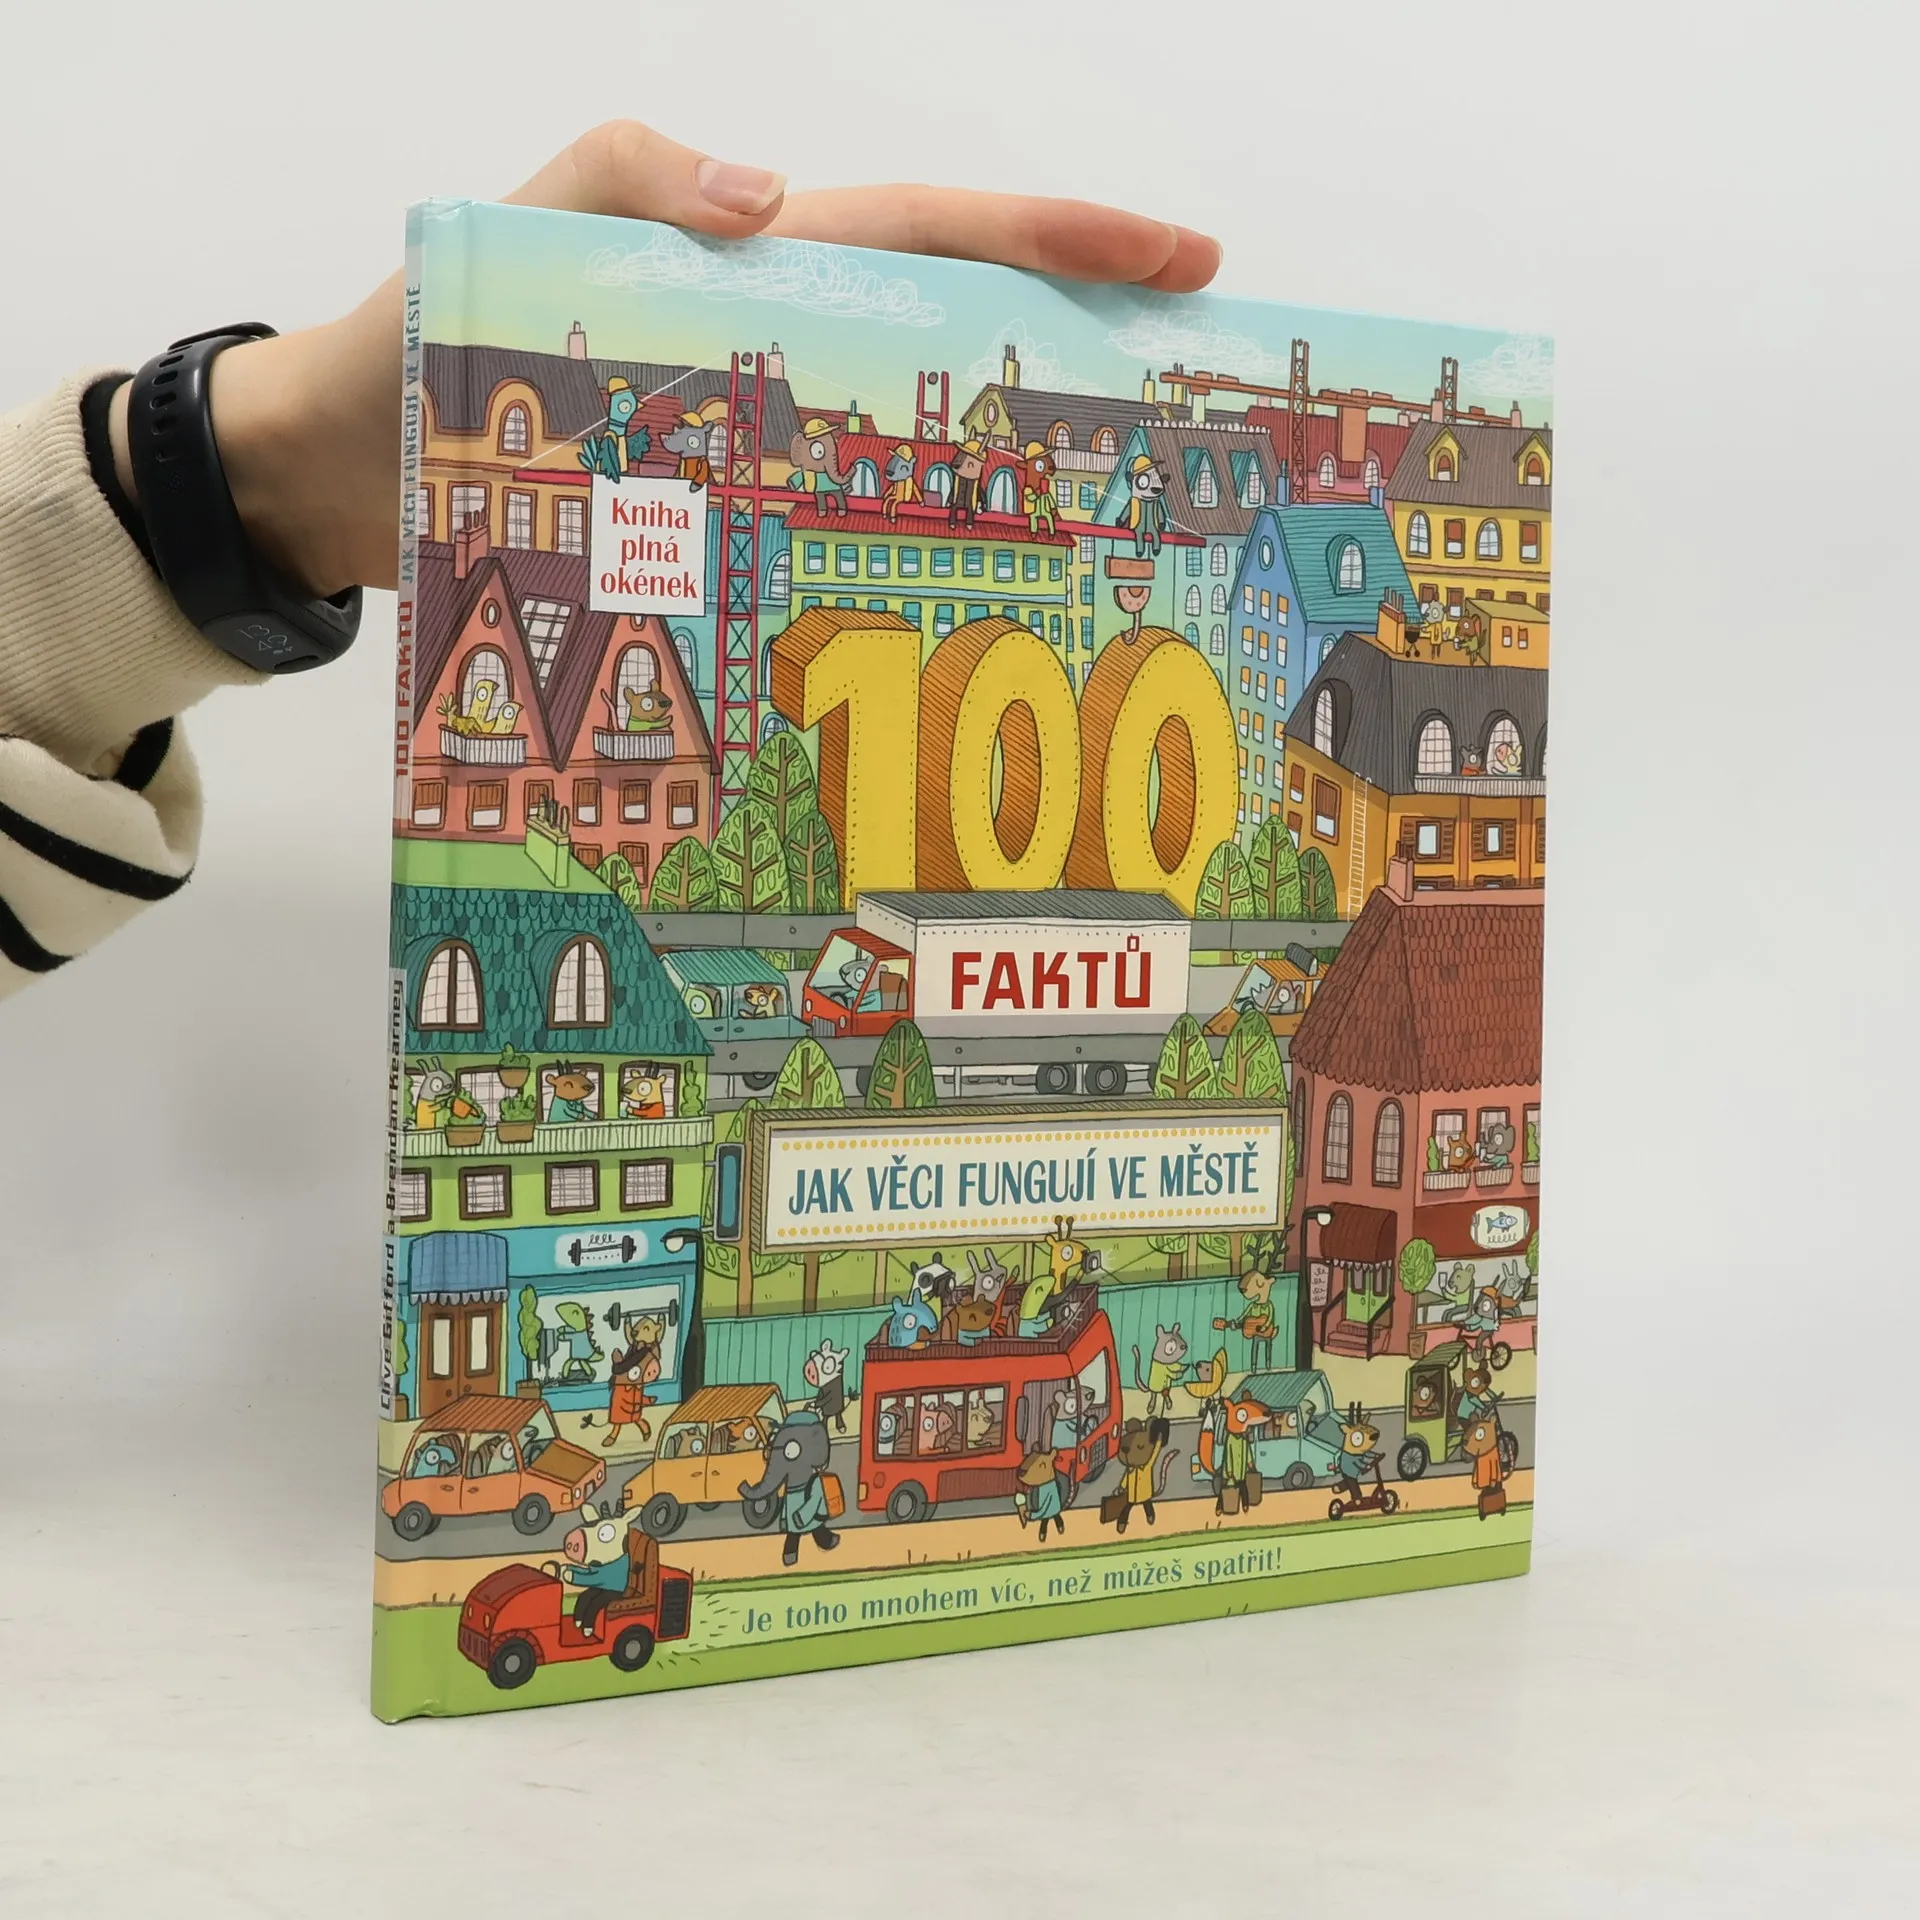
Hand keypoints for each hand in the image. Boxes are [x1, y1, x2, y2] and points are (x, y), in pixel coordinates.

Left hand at [108, 122, 1220, 597]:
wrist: (341, 474)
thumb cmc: (420, 342)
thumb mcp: (518, 226)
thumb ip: (632, 177)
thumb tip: (773, 195)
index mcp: (756, 267)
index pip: (937, 233)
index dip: (1061, 238)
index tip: (1180, 258)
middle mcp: (778, 355)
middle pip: (957, 337)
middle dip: (1080, 355)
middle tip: (1188, 403)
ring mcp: (759, 445)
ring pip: (913, 444)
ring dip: (1014, 472)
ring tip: (1116, 522)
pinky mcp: (724, 525)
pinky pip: (837, 528)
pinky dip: (906, 560)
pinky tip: (962, 613)